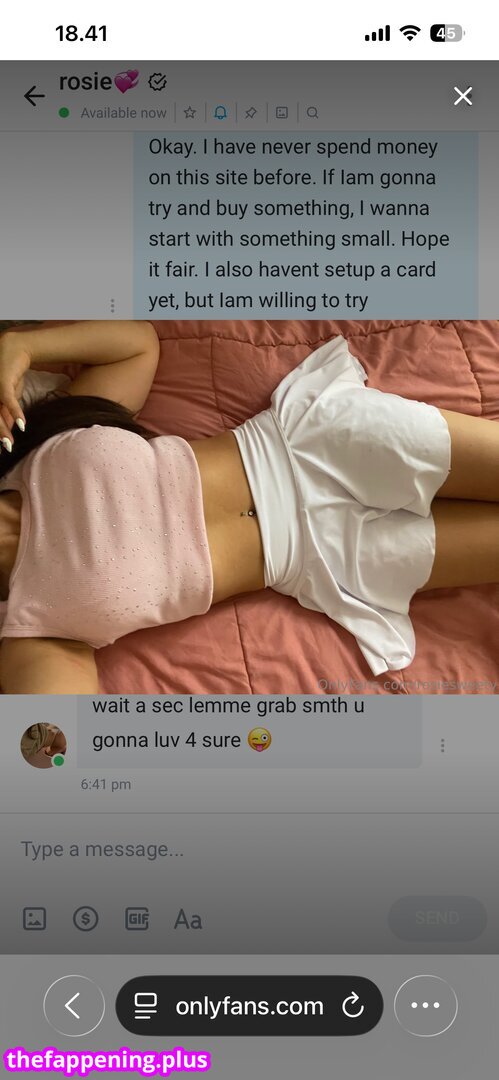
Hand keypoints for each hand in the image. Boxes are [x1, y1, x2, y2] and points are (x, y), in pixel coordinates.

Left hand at [0, 332, 28, 446]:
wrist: (15, 349)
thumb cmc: (11, 371)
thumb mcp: (11, 394)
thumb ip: (8, 409)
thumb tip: (11, 426)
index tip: (3, 446)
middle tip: (5, 448)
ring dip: (3, 430)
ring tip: (9, 443)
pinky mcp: (3, 383)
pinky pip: (8, 402)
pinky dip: (16, 413)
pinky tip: (22, 425)